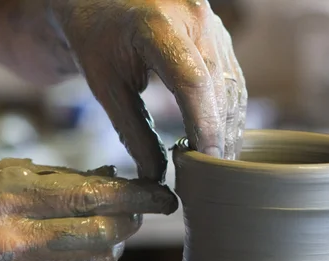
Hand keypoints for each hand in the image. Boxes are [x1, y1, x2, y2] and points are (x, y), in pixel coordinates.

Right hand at [0, 159, 176, 260]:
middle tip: (143, 208)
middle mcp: (19, 240)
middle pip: (104, 231)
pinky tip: (90, 250)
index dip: (136, 194)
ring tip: (110, 226)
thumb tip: (114, 175)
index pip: (91, 196)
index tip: (165, 193)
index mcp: (10, 199)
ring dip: (117, 242)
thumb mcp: (0, 177)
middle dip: (133, 219)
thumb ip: (58, 177)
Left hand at [50, 0, 247, 180]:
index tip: (207, 160)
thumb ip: (132, 132)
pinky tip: (221, 136)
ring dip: (230, 126)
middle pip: (220, 85)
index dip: (204, 126)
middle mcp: (193, 16)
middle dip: (220, 133)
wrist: (101, 2)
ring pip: (233, 84)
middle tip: (215, 171)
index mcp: (157, 24)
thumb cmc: (95, 39)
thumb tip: (156, 175)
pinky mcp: (218, 34)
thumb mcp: (106, 87)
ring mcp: (210, 23)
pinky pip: (232, 77)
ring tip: (220, 160)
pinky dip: (228, 110)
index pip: (193, 82)